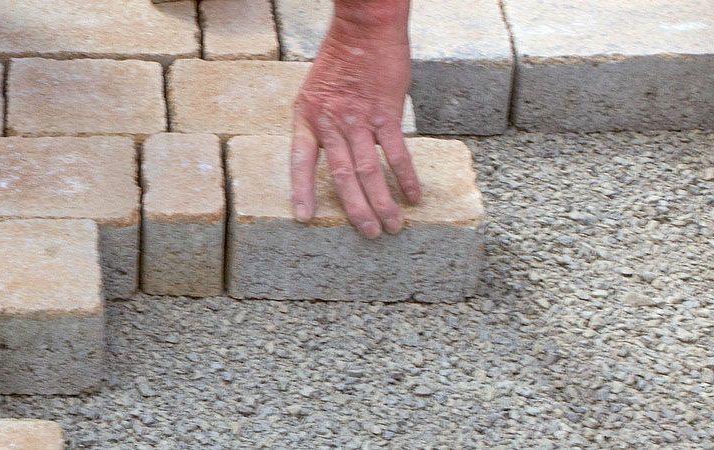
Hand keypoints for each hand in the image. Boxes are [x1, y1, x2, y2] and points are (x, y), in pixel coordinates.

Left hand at [290, 3, 419, 237]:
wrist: (365, 29)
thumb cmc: (341, 57)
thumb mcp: (316, 90)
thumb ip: (323, 121)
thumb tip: (335, 147)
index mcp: (307, 117)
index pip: (301, 161)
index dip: (302, 190)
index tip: (303, 218)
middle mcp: (331, 122)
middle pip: (343, 175)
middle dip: (356, 209)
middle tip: (368, 233)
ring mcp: (360, 120)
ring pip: (370, 171)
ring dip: (382, 202)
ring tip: (392, 226)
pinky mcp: (386, 113)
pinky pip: (397, 152)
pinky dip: (405, 176)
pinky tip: (413, 196)